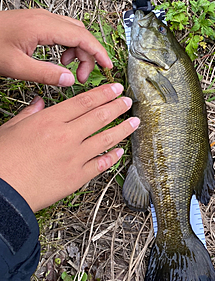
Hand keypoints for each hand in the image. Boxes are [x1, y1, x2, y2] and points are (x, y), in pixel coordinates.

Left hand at [0, 9, 112, 85]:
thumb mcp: (15, 66)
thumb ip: (46, 74)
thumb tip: (69, 80)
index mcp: (42, 26)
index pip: (82, 36)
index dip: (98, 52)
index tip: (107, 66)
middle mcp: (44, 18)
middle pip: (80, 33)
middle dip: (88, 55)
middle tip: (83, 77)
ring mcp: (40, 18)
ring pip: (72, 31)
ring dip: (78, 51)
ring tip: (70, 70)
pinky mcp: (36, 22)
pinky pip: (61, 31)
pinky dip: (67, 46)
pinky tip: (60, 60)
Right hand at [0, 83, 138, 211]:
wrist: (3, 192)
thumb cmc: (3, 161)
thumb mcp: (10, 128)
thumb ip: (29, 114)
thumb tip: (39, 103)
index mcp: (50, 121)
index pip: (84, 101)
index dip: (103, 93)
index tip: (115, 88)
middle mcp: (66, 137)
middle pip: (99, 117)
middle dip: (117, 106)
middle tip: (127, 101)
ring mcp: (75, 157)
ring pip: (106, 139)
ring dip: (124, 129)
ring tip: (134, 122)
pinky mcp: (77, 177)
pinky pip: (101, 165)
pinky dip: (112, 157)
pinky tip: (120, 152)